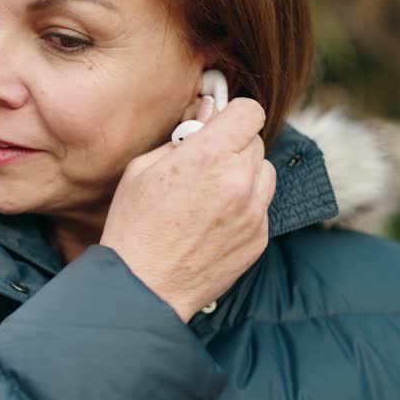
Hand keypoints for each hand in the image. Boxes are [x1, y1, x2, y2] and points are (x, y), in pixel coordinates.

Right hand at [100, 96, 272, 321]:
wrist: (143, 287)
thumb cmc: (135, 227)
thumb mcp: (142, 169)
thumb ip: (182, 137)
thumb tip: (209, 112)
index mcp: (209, 156)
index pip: (249, 112)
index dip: (234, 114)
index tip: (221, 123)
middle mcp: (239, 181)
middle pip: (255, 142)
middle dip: (233, 146)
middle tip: (204, 164)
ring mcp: (253, 213)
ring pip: (265, 173)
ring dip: (245, 175)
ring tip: (211, 193)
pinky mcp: (259, 238)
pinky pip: (261, 206)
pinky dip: (245, 206)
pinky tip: (214, 221)